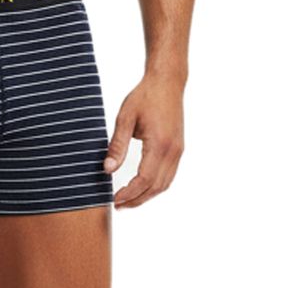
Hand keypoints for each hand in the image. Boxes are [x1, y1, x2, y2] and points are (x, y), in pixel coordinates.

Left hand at [104, 74, 184, 209]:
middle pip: (156, 186)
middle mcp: (173, 151)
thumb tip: (108, 170)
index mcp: (159, 144)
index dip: (130, 193)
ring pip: (165, 183)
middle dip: (137, 199)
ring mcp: (178, 151)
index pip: (145, 179)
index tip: (115, 199)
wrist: (167, 82)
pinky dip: (156, 185)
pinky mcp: (179, 148)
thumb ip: (117, 145)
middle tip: (118, 205)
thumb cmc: (145, 96)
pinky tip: (142, 187)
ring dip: (147, 195)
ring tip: (128, 200)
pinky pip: (169, 175)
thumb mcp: (125, 118)